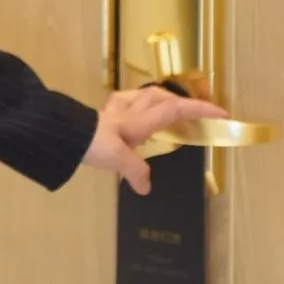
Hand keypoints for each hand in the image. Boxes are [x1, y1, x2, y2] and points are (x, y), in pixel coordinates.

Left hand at [80, 83, 229, 195]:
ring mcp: (114, 110)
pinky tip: (132, 113)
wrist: (61, 132)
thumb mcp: (118, 159)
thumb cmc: (92, 143)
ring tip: (168, 112)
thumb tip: (146, 187)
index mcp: (140, 120)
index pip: (176, 109)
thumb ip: (135, 171)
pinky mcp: (101, 114)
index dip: (200, 109)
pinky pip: (124, 103)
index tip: (222, 113)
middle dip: (180, 102)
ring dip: (159, 101)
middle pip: (161, 97)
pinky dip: (135, 106)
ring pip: (143, 96)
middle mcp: (130, 110)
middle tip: (193, 113)